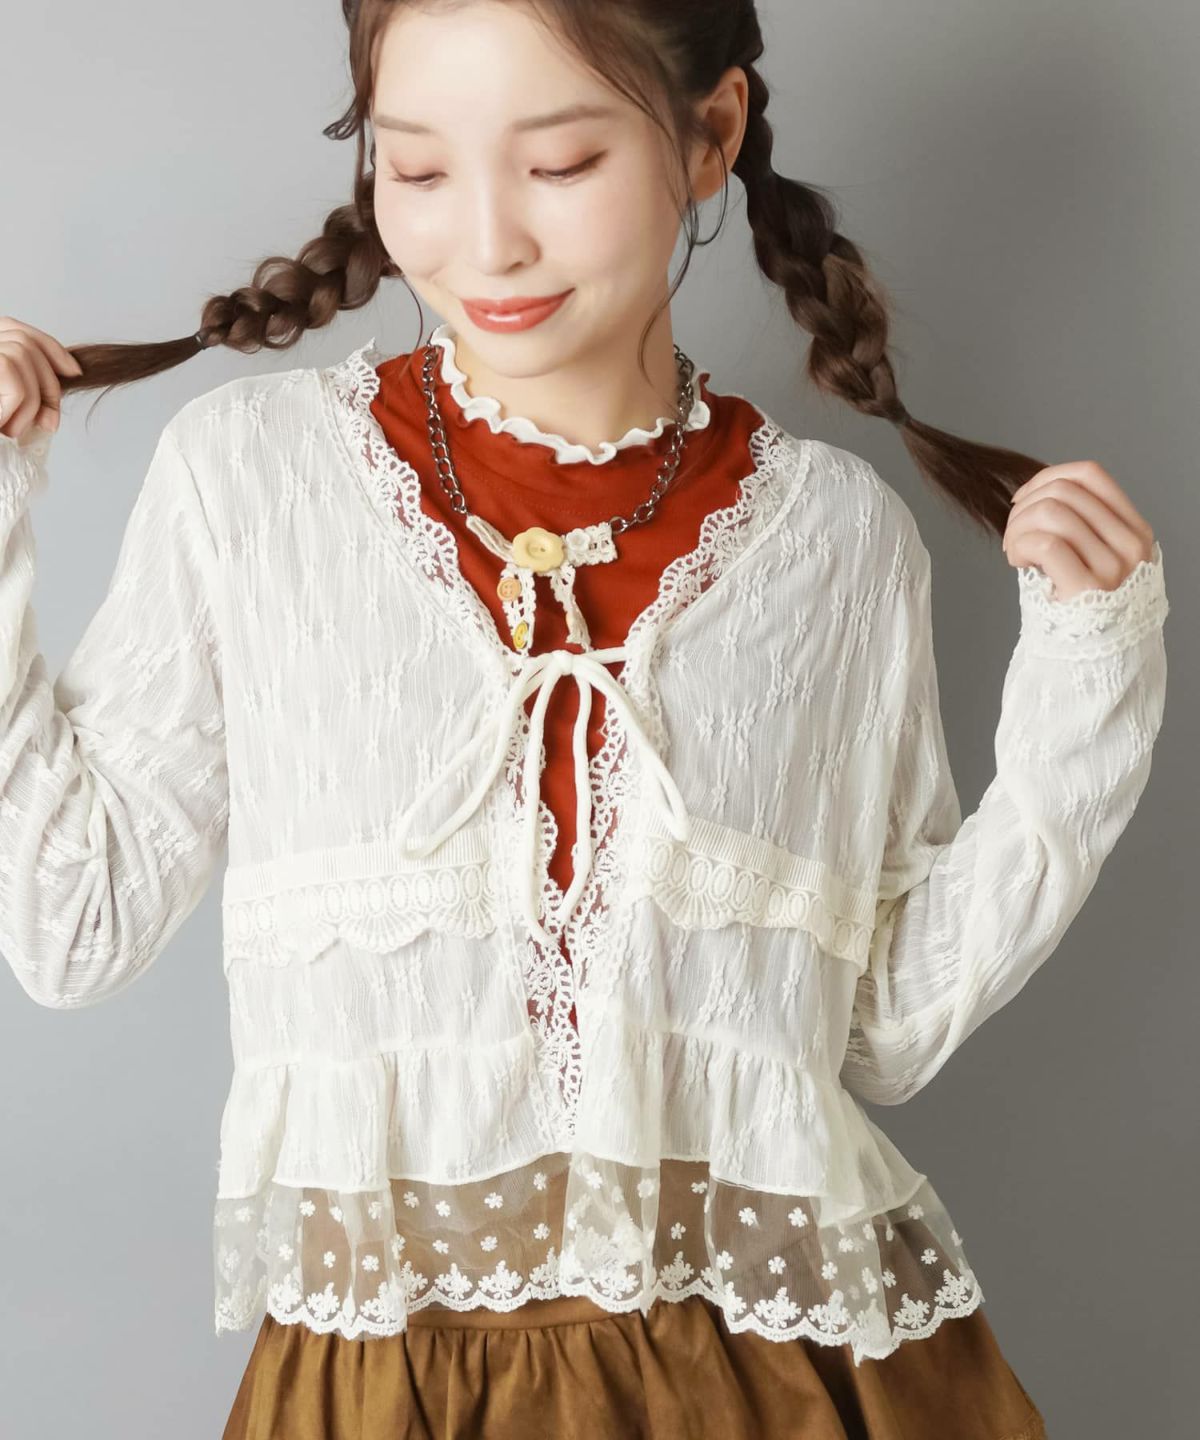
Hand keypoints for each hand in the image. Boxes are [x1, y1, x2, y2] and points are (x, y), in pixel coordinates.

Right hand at [0, 317, 82, 441]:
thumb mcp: (4, 404)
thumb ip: (23, 382)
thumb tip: (65, 374)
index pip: (16, 329)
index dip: (50, 347)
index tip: (73, 371)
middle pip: (24, 343)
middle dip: (49, 383)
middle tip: (50, 423)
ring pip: (21, 359)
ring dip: (30, 404)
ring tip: (10, 430)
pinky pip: (14, 385)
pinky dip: (16, 410)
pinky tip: (1, 426)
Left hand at [1001, 461, 1155, 601]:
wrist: (1087, 662)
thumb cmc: (1078, 609)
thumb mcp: (1089, 558)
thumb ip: (1076, 525)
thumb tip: (1036, 492)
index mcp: (1134, 530)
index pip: (1090, 475)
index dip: (1046, 478)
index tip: (1021, 500)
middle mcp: (1130, 545)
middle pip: (1064, 492)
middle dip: (1024, 507)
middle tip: (1012, 537)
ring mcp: (1114, 568)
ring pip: (1051, 512)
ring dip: (1018, 529)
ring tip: (1014, 553)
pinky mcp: (1088, 589)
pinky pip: (1045, 543)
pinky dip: (1020, 546)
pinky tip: (1017, 563)